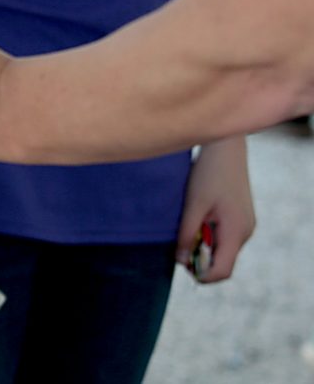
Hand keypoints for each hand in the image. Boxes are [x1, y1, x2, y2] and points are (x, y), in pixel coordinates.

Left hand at [175, 136, 254, 282]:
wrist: (225, 148)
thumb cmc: (208, 174)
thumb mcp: (193, 204)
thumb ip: (187, 233)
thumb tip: (181, 259)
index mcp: (236, 232)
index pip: (222, 270)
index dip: (200, 274)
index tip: (179, 262)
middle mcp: (245, 232)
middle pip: (222, 262)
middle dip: (199, 259)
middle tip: (177, 245)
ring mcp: (244, 224)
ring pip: (222, 249)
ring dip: (202, 246)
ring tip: (185, 228)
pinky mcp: (239, 217)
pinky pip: (223, 236)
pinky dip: (208, 235)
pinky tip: (194, 220)